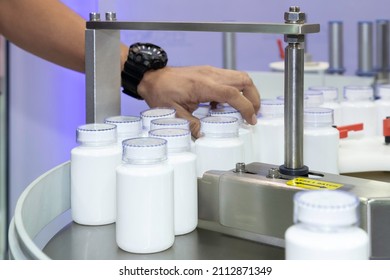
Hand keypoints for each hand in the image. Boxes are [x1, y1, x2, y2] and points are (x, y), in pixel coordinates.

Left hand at [137, 65, 259, 137]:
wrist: (151, 77)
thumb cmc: (160, 92)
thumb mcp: (174, 113)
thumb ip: (191, 125)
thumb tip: (203, 136)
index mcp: (202, 85)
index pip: (232, 93)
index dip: (246, 107)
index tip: (251, 119)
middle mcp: (210, 75)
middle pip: (243, 80)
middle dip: (253, 97)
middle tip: (253, 113)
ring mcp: (210, 71)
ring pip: (239, 76)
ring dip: (247, 91)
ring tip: (245, 108)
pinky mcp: (208, 72)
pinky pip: (229, 78)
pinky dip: (235, 90)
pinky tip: (225, 104)